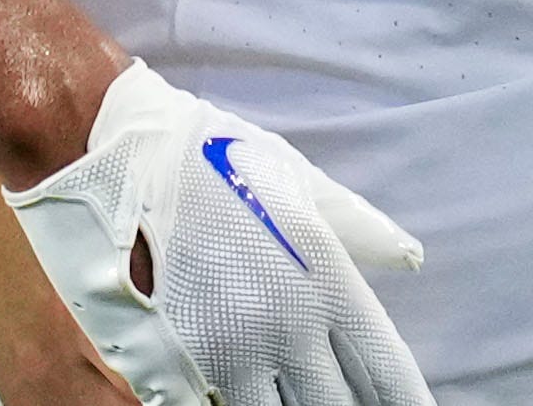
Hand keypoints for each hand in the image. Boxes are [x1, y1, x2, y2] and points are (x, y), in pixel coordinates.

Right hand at [6, 63, 432, 405]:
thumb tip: (410, 257)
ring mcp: (226, 352)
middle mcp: (284, 325)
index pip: (384, 370)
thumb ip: (358, 225)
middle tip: (344, 405)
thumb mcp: (297, 179)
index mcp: (324, 279)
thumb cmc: (214, 159)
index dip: (405, 403)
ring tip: (290, 394)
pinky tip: (237, 393)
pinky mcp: (171, 366)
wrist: (122, 151)